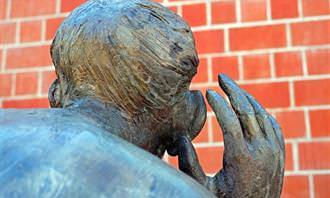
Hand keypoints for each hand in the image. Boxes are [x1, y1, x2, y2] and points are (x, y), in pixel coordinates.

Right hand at [175, 74, 284, 197]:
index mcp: (240, 157)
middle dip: (233, 90)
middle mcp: (261, 150)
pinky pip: (273, 124)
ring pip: (261, 114)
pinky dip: (260, 111)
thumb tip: (180, 137)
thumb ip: (188, 162)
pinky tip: (250, 106)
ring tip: (233, 88)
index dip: (218, 102)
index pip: (230, 119)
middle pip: (247, 110)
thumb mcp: (202, 186)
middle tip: (222, 76)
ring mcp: (273, 151)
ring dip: (246, 97)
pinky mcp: (279, 153)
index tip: (208, 92)